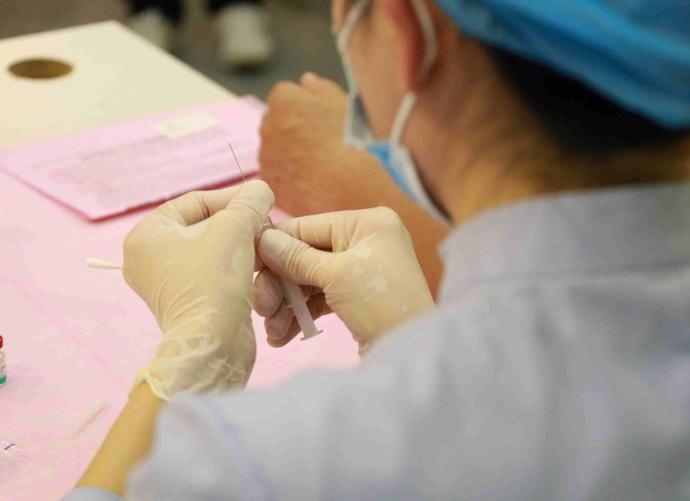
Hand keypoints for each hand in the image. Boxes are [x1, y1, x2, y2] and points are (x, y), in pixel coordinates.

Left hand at [122, 181, 273, 398]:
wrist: (214, 344)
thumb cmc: (215, 280)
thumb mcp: (235, 227)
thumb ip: (250, 201)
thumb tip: (260, 191)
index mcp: (146, 235)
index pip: (195, 201)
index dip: (233, 199)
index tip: (262, 203)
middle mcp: (148, 259)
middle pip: (204, 226)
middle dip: (239, 226)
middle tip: (265, 227)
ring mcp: (166, 284)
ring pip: (212, 251)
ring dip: (242, 247)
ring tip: (264, 248)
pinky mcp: (186, 304)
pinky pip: (214, 274)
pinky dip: (236, 269)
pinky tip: (258, 269)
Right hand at [253, 207, 434, 351]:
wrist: (412, 352)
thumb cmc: (382, 304)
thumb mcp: (336, 275)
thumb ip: (296, 256)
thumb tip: (262, 239)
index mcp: (367, 223)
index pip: (307, 226)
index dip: (274, 246)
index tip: (246, 265)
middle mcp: (365, 240)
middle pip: (305, 254)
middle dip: (280, 283)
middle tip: (260, 308)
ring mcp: (361, 268)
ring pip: (309, 279)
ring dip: (287, 304)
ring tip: (272, 331)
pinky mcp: (357, 295)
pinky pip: (320, 297)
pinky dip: (301, 314)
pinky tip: (282, 335)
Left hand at [259, 72, 383, 214]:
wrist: (348, 185)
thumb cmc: (350, 141)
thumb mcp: (344, 104)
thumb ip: (321, 88)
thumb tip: (306, 80)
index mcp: (283, 99)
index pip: (285, 95)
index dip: (304, 107)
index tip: (319, 119)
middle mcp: (266, 125)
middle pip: (276, 122)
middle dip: (291, 129)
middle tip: (319, 143)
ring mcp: (265, 156)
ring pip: (274, 150)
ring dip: (289, 154)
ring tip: (317, 166)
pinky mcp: (270, 183)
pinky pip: (277, 176)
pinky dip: (289, 178)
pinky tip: (311, 182)